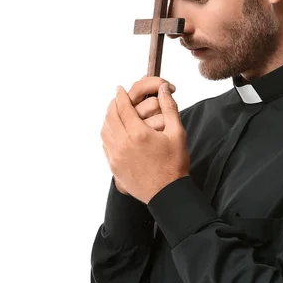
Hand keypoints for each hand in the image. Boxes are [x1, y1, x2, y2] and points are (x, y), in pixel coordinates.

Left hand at [107, 76, 173, 194]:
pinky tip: (114, 132)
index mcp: (138, 134)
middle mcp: (123, 144)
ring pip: (104, 131)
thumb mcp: (178, 134)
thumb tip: (164, 89)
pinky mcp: (114, 167)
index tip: (120, 89)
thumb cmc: (175, 164)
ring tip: (114, 113)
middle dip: (113, 104)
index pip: (123, 107)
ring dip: (108, 119)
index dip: (120, 96)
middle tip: (117, 98)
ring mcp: (116, 156)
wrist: (167, 193)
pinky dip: (107, 134)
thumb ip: (170, 108)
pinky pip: (105, 144)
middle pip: (110, 117)